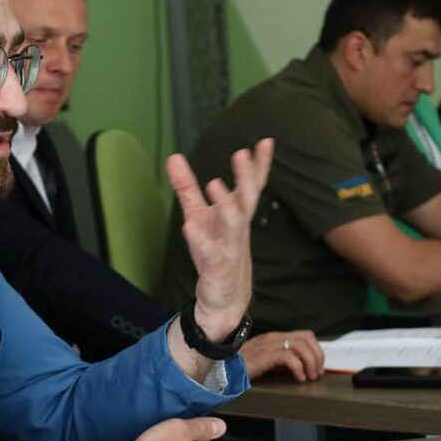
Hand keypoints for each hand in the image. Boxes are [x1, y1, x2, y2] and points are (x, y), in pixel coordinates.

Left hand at [167, 139, 273, 338]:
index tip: (266, 142)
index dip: (259, 166)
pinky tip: (190, 226)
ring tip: (215, 183)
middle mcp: (238, 228)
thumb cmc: (215, 250)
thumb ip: (188, 187)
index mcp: (237, 214)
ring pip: (233, 224)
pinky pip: (210, 253)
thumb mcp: (198, 214)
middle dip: (246, 178)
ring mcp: (230, 248)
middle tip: (242, 154)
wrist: (224, 297)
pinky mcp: (218, 267)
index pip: (251, 186)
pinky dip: (200, 240)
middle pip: (246, 200)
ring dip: (226, 204)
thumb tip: (174, 157)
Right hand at [240, 330, 324, 381]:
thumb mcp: (266, 359)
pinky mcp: (265, 355)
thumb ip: (281, 359)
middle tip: (317, 372)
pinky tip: (299, 378)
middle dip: (317, 356)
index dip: (316, 350)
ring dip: (310, 362)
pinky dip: (298, 368)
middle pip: (306, 338)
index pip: (305, 335)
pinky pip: (289, 357)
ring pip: (300, 346)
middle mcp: (274, 338)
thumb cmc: (242, 366)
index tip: (318, 366)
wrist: (224, 369)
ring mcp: (270, 345)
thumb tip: (300, 366)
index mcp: (275, 337)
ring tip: (309, 376)